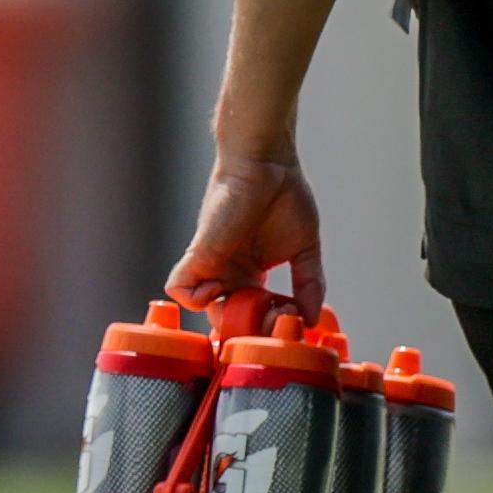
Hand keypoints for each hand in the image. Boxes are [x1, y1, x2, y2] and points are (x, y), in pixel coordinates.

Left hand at [169, 135, 326, 320]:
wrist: (267, 164)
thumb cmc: (286, 196)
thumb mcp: (305, 248)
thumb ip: (309, 284)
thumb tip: (312, 320)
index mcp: (252, 274)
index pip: (256, 315)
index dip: (272, 323)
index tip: (293, 319)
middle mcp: (230, 274)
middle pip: (230, 319)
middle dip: (251, 328)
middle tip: (275, 319)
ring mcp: (213, 266)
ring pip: (205, 310)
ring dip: (226, 318)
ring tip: (254, 305)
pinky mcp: (198, 254)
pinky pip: (180, 289)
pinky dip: (194, 298)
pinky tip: (219, 289)